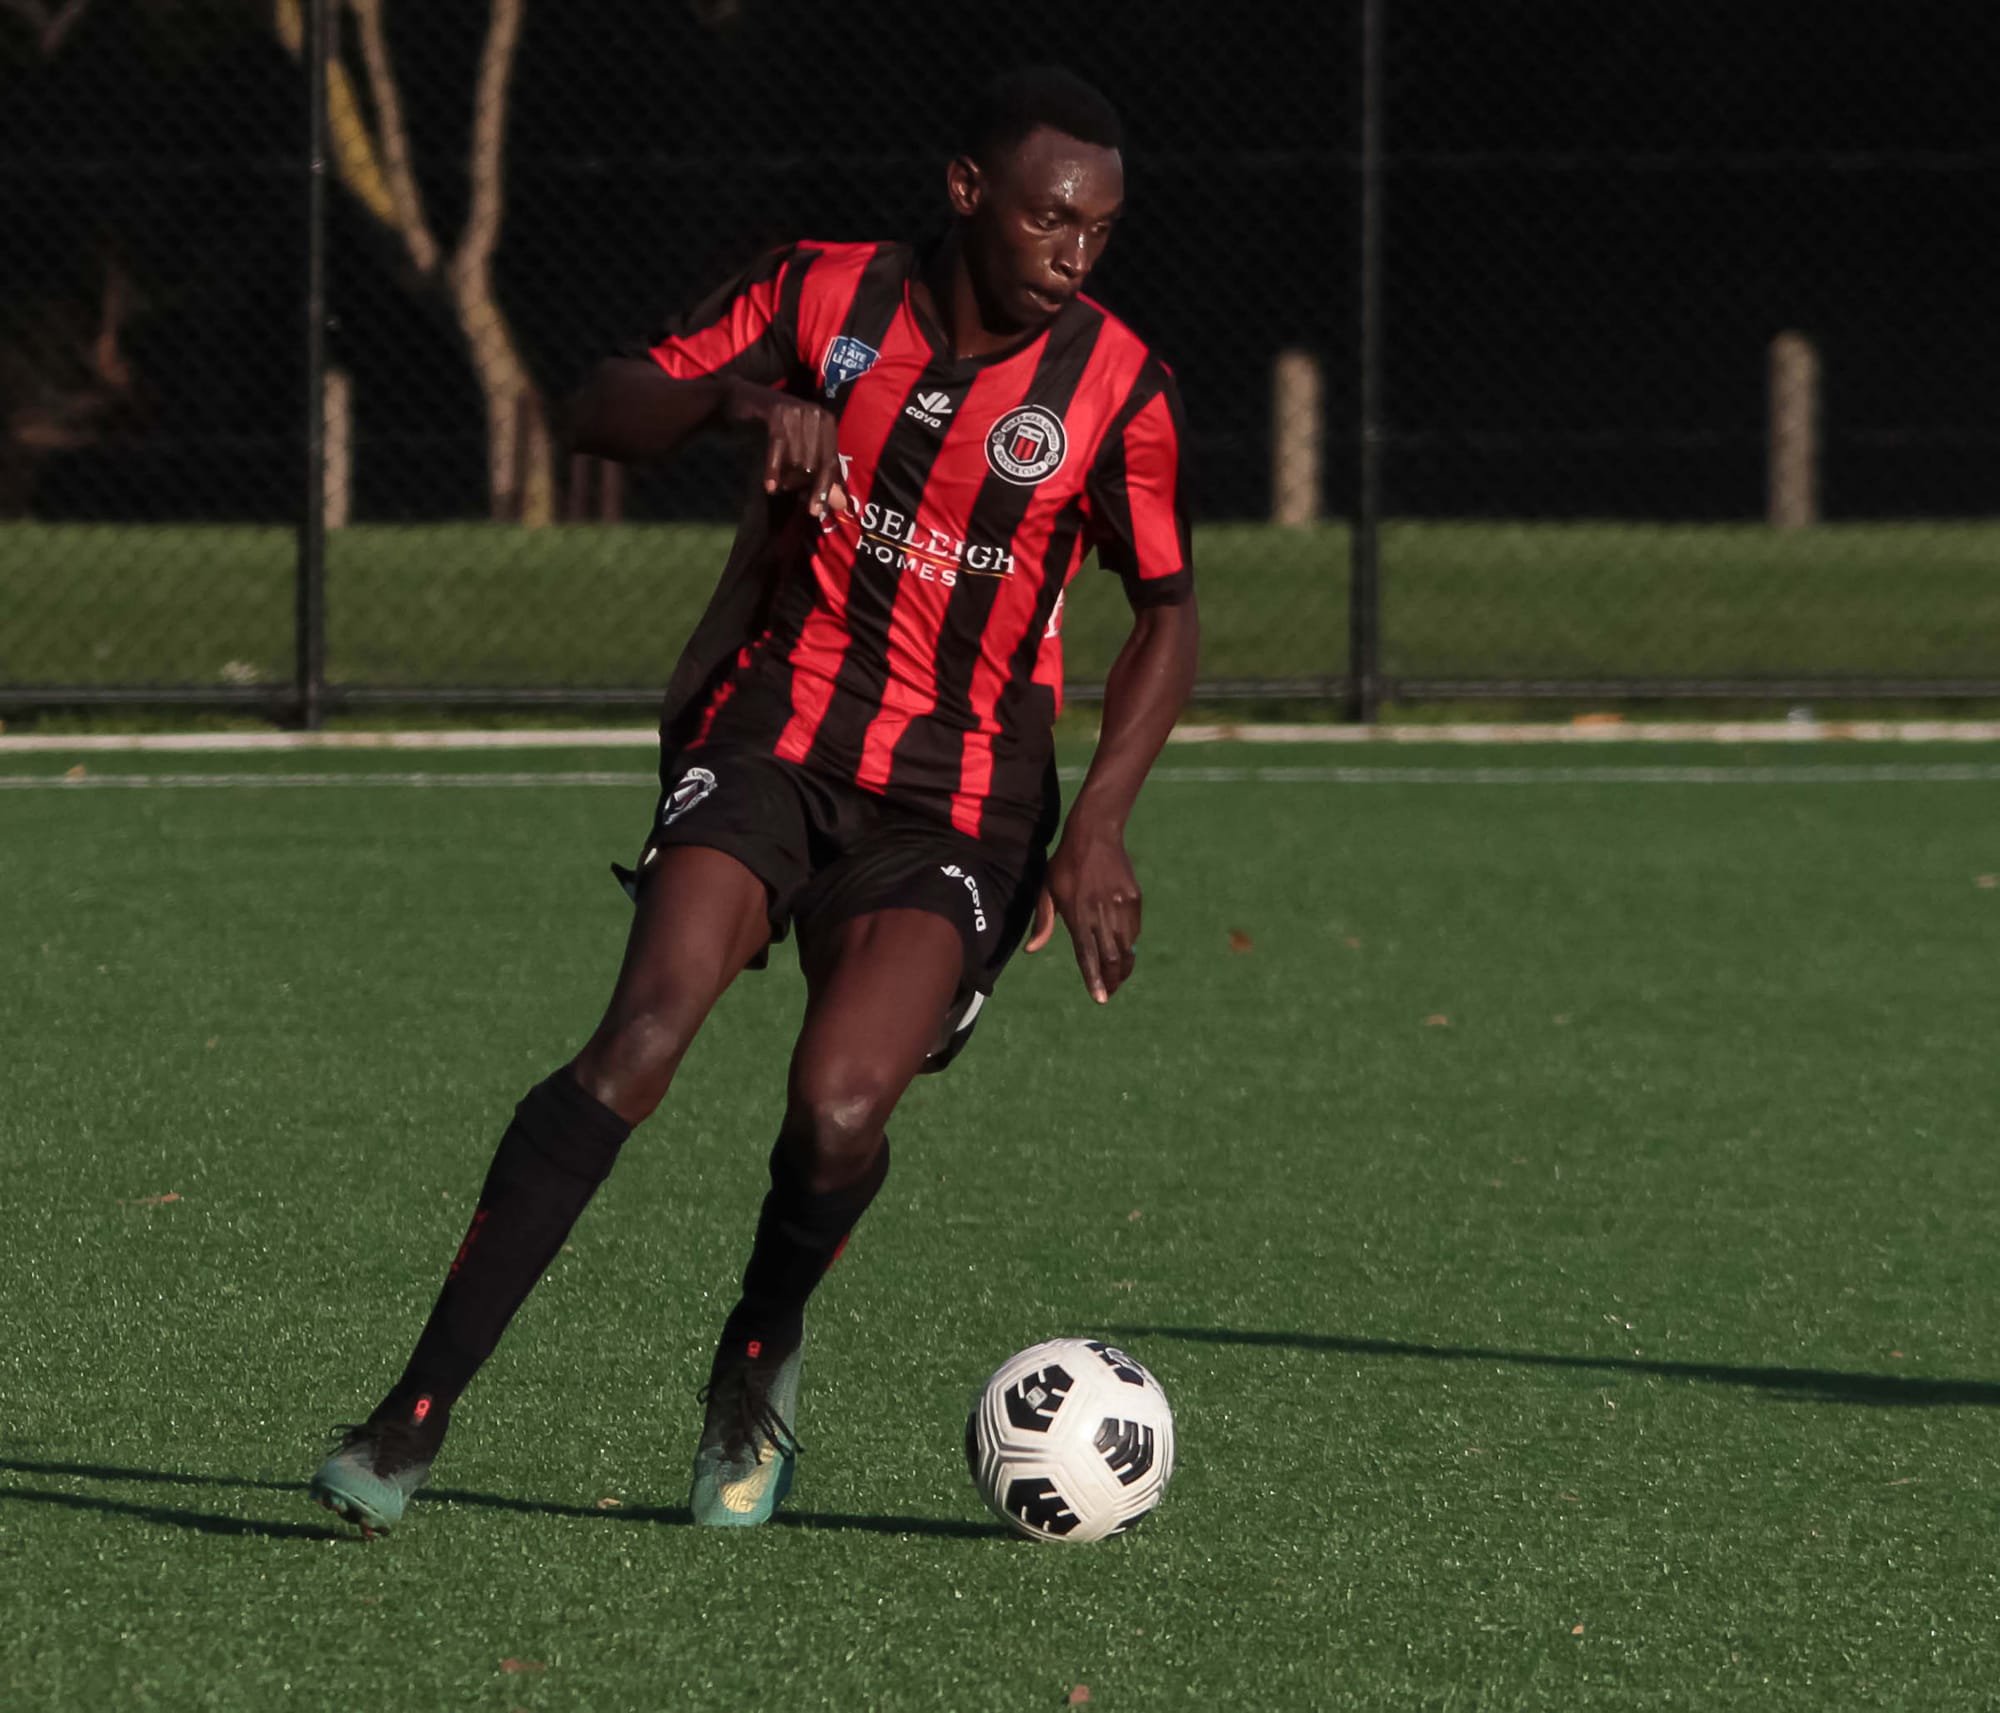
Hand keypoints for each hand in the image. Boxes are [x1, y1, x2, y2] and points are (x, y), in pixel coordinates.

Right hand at [722, 381, 846, 517]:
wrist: (740, 399)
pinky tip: (769, 486)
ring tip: (778, 486)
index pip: (831, 462)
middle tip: (793, 498)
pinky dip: (774, 468)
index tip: (815, 512)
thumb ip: (820, 476)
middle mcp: (816, 414)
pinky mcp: (777, 410)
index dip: (824, 488)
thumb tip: (840, 505)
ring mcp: (797, 410)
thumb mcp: (799, 452)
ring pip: (798, 457)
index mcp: (827, 423)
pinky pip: (778, 446)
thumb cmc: (773, 429)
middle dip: (804, 485)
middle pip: (816, 462)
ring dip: (787, 477)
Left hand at [1024, 821, 1140, 1003]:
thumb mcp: (1047, 890)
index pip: (1086, 954)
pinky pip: (1133, 930)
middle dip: (1112, 979)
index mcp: (1075, 913)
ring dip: (1122, 966)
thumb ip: (1042, 921)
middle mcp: (1099, 911)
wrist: (1094, 835)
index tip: (1100, 998)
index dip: (1093, 979)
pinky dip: (1128, 944)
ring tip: (1117, 976)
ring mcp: (1120, 904)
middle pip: (1110, 956)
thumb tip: (1031, 950)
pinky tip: (1122, 949)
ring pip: (1125, 946)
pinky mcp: (1133, 898)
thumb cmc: (1064, 865)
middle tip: (1110, 992)